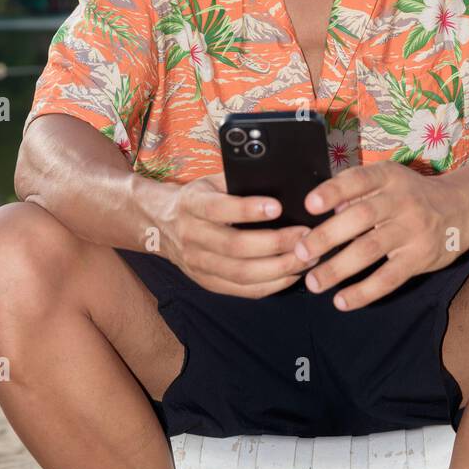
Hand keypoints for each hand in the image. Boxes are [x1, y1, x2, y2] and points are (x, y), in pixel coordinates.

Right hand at [161, 170, 310, 297]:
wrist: (162, 224)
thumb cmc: (199, 198)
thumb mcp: (210, 181)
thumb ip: (237, 180)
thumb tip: (277, 178)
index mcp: (192, 205)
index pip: (219, 209)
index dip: (248, 209)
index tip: (278, 206)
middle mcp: (192, 236)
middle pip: (235, 246)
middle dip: (275, 243)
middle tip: (305, 235)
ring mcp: (198, 263)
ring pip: (241, 273)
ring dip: (279, 268)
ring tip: (306, 256)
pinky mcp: (207, 282)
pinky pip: (242, 290)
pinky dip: (271, 285)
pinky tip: (292, 274)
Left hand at [293, 162, 468, 309]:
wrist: (464, 206)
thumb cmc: (414, 194)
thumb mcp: (390, 180)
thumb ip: (358, 191)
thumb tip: (326, 209)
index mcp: (388, 177)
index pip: (358, 181)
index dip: (333, 192)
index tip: (309, 206)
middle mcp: (400, 201)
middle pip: (360, 218)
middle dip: (326, 237)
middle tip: (300, 253)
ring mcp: (412, 230)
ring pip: (370, 250)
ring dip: (338, 268)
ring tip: (314, 283)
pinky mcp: (420, 258)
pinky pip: (389, 278)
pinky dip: (364, 291)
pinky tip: (342, 300)